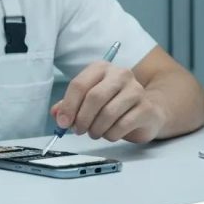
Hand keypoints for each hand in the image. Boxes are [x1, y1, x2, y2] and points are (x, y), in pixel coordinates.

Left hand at [51, 61, 166, 143]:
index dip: (68, 106)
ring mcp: (136, 90)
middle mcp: (120, 74)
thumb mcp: (88, 101)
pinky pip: (122, 125)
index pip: (79, 84)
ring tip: (95, 133)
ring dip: (96, 129)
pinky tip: (110, 134)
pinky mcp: (146, 108)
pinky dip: (111, 135)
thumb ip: (70, 105)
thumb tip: (57, 114)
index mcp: (101, 68)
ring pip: (108, 113)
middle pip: (94, 97)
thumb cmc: (113, 104)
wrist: (146, 111)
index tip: (63, 123)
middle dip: (82, 119)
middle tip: (79, 130)